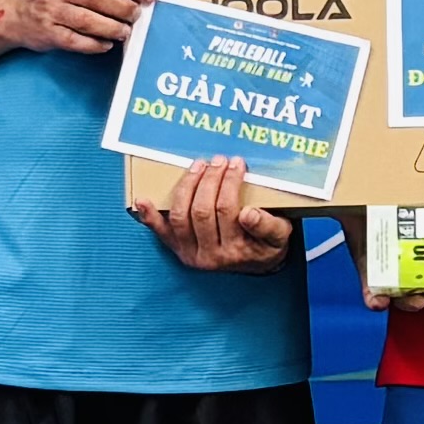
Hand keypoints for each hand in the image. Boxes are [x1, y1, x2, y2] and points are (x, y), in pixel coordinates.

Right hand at [0, 0, 159, 59]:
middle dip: (123, 8)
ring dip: (111, 28)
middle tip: (137, 16)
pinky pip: (74, 41)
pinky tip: (106, 44)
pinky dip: (94, 44)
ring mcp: (52, 10)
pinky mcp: (47, 32)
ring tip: (125, 32)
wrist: (16, 12)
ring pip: (87, 20)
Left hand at [137, 158, 301, 274]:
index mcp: (237, 251)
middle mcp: (211, 257)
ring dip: (188, 186)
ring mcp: (191, 254)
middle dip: (210, 179)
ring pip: (182, 216)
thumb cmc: (268, 243)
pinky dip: (150, 216)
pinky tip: (143, 199)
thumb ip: (268, 225)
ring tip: (200, 165)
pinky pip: (161, 232)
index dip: (230, 183)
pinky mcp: (178, 250)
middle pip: (203, 210)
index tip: (237, 163)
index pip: (229, 211)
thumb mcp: (280, 235)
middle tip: (220, 160)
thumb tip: (248, 213)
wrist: (257, 263)